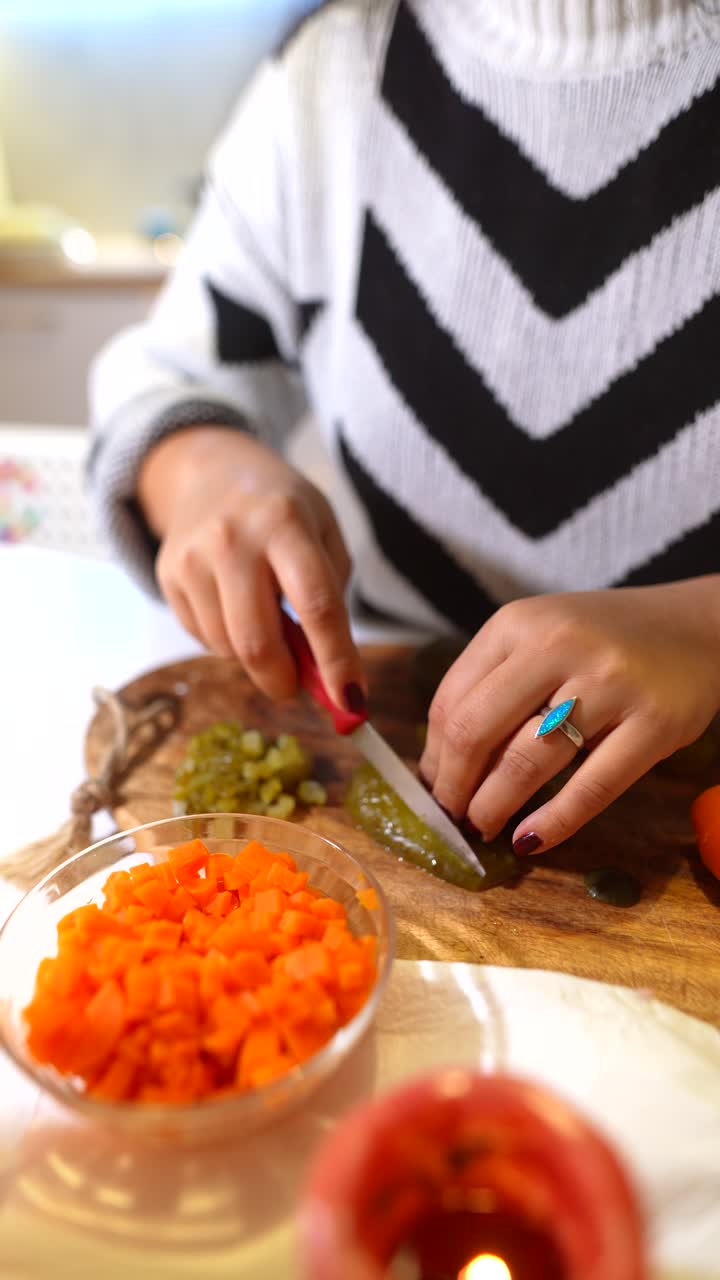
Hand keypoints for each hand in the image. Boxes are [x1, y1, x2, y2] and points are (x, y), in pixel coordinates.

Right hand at [139, 426, 364, 707]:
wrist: (210, 471)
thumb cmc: (283, 509)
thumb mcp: (323, 532)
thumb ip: (330, 598)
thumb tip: (328, 677)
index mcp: (285, 522)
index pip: (316, 605)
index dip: (336, 659)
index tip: (351, 700)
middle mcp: (233, 539)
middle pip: (258, 641)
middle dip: (283, 680)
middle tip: (297, 687)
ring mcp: (193, 557)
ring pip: (228, 647)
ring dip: (254, 656)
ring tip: (265, 620)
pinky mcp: (167, 574)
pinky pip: (202, 636)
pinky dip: (227, 640)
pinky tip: (234, 605)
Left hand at [419, 580, 719, 854]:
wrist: (697, 626)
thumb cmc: (603, 641)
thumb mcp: (540, 639)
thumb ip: (492, 686)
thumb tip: (438, 767)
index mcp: (518, 623)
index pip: (451, 700)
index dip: (434, 756)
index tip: (434, 788)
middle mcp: (558, 644)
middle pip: (476, 731)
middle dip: (454, 786)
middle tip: (454, 816)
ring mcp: (610, 682)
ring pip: (528, 760)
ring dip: (494, 806)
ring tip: (485, 827)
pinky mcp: (655, 722)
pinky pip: (592, 786)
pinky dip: (554, 822)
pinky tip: (532, 839)